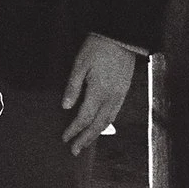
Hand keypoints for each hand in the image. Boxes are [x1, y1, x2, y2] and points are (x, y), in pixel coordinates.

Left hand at [60, 34, 139, 155]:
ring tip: (85, 143)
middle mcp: (111, 97)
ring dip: (96, 134)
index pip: (84, 117)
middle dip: (85, 139)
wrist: (122, 36)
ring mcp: (120, 95)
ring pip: (108, 121)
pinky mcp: (124, 91)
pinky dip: (106, 123)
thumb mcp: (80, 64)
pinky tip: (100, 126)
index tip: (64, 138)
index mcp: (99, 91)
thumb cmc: (98, 47)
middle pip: (97, 125)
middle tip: (74, 151)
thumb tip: (66, 107)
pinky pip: (115, 113)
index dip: (74, 130)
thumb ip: (73, 87)